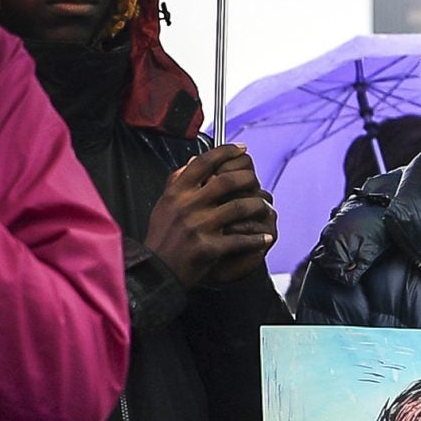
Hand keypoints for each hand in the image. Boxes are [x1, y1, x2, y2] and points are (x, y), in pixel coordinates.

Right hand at [145, 144, 279, 287]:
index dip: (225, 151)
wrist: (157, 271)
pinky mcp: (209, 247)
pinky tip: (264, 238)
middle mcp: (188, 206)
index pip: (204, 162)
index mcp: (177, 192)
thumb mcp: (163, 204)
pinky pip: (241, 239)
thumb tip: (193, 160)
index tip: (241, 149)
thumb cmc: (161, 238)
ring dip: (257, 207)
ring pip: (239, 208)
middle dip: (248, 178)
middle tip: (255, 180)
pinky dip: (256, 239)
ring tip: (264, 208)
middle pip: (227, 181)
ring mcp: (199, 226)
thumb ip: (177, 181)